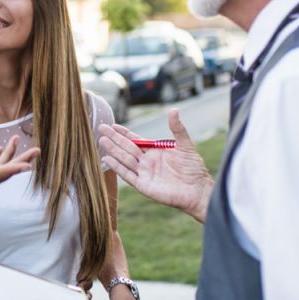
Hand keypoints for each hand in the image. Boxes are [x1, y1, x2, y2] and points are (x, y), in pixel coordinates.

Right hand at [98, 109, 212, 222]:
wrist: (197, 189)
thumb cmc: (193, 168)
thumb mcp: (185, 144)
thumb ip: (177, 128)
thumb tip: (173, 110)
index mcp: (154, 151)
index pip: (135, 139)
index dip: (123, 132)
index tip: (112, 125)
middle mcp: (146, 161)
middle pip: (126, 148)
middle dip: (114, 138)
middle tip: (101, 128)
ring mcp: (144, 173)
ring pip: (124, 159)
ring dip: (113, 150)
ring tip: (101, 141)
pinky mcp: (143, 185)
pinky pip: (128, 175)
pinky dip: (117, 167)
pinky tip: (108, 159)